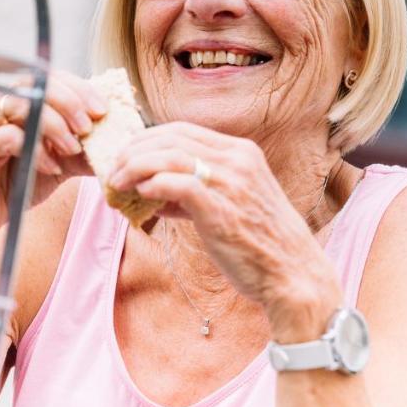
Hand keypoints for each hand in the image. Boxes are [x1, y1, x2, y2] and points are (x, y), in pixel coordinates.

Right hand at [0, 71, 102, 282]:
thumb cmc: (20, 180)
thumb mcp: (62, 162)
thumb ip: (86, 148)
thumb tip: (121, 141)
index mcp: (21, 101)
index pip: (52, 78)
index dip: (79, 89)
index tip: (102, 109)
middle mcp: (0, 105)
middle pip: (36, 85)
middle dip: (69, 103)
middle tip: (88, 128)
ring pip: (21, 107)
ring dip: (54, 126)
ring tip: (72, 148)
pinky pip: (7, 138)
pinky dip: (35, 151)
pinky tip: (50, 167)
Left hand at [107, 122, 341, 337]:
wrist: (293, 275)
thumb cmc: (261, 244)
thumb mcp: (233, 205)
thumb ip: (196, 192)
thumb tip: (153, 191)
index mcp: (242, 153)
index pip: (183, 130)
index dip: (148, 139)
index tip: (126, 155)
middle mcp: (237, 160)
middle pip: (171, 138)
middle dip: (134, 150)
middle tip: (113, 169)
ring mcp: (231, 183)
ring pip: (170, 156)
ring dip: (135, 167)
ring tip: (116, 183)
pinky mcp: (221, 209)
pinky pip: (178, 185)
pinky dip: (154, 185)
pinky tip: (140, 195)